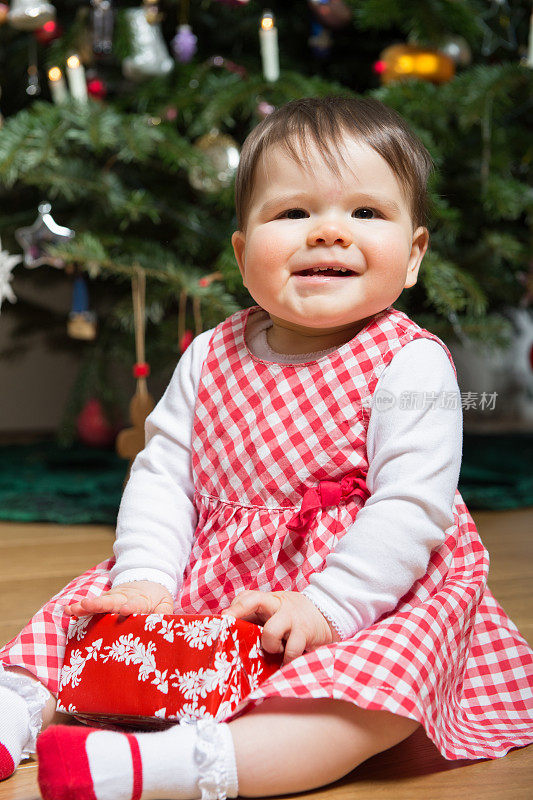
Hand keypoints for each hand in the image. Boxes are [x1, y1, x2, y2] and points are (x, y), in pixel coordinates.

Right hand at [63, 581, 173, 616]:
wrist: (147, 582)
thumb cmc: (156, 598)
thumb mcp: (166, 603)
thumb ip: (164, 613)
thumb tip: (164, 624)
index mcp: (140, 600)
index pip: (136, 604)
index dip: (131, 607)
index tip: (125, 610)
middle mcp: (123, 598)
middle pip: (111, 601)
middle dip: (99, 604)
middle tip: (86, 605)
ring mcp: (111, 599)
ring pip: (98, 602)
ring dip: (85, 606)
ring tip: (72, 609)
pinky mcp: (104, 602)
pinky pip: (91, 606)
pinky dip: (79, 608)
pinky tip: (67, 610)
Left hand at [221, 590, 340, 665]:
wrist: (330, 613)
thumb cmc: (294, 617)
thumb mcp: (277, 611)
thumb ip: (257, 617)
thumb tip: (230, 631)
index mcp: (270, 600)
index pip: (247, 597)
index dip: (234, 608)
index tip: (222, 619)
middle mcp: (279, 605)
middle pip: (253, 601)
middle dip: (238, 614)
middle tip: (232, 634)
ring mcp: (292, 618)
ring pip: (270, 633)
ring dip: (269, 646)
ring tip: (276, 649)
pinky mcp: (305, 633)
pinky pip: (290, 651)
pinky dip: (286, 660)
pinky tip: (286, 661)